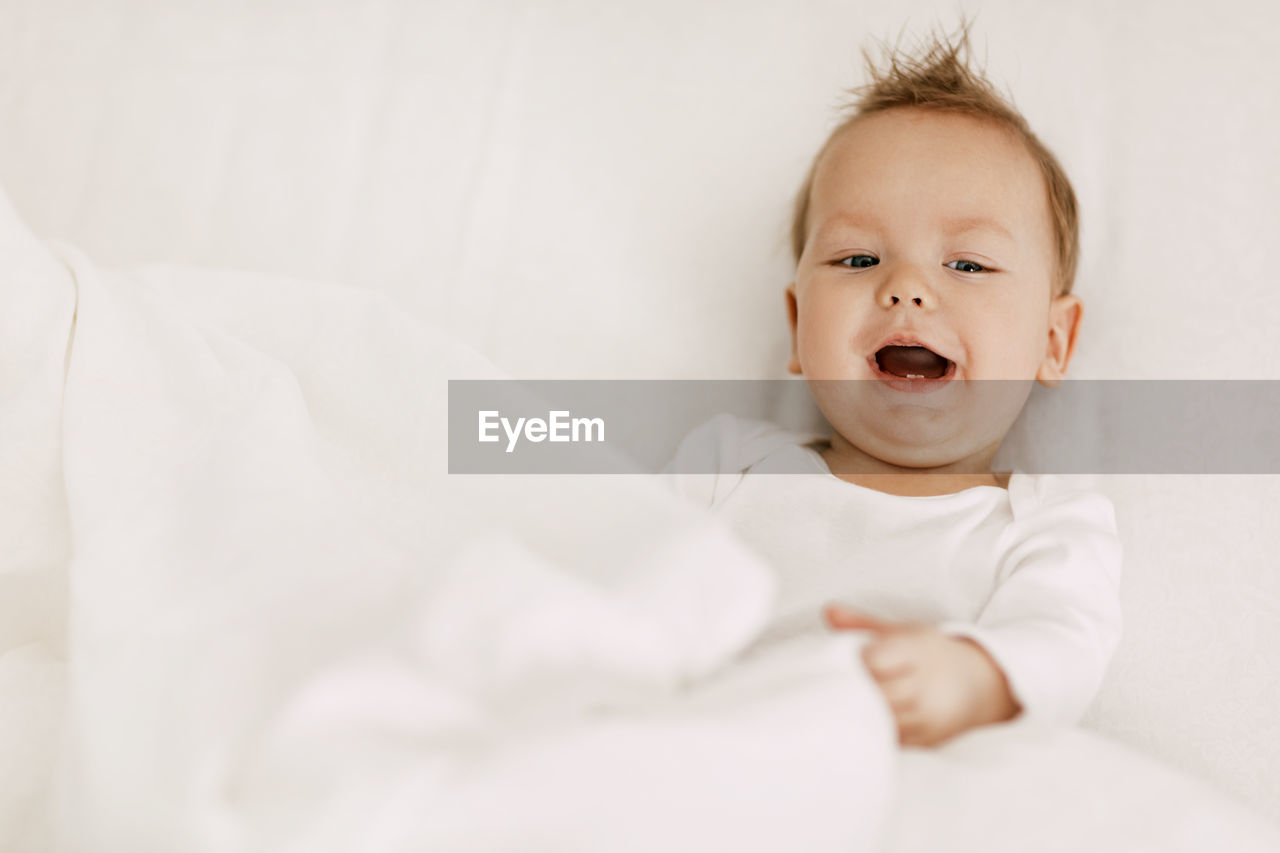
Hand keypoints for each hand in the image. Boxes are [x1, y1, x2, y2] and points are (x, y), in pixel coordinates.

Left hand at [823, 604, 1020, 746]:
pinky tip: (867, 724)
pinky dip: (878, 734)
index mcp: (917, 649)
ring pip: (884, 720)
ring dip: (865, 715)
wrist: (982, 683)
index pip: (873, 660)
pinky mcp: (930, 739)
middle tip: (839, 690)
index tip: (847, 664)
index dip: (856, 664)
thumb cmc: (931, 653)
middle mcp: (926, 682)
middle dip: (856, 692)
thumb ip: (863, 623)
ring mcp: (930, 714)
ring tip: (848, 708)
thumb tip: (828, 611)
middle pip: (877, 692)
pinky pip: (895, 740)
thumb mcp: (901, 632)